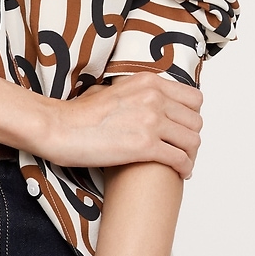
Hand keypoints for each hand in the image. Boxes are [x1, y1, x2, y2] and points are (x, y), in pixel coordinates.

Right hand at [33, 70, 201, 175]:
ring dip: (191, 155)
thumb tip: (144, 102)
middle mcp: (154, 98)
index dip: (192, 116)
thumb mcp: (113, 90)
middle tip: (183, 150)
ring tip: (183, 164)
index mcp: (148, 82)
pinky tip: (179, 173)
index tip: (184, 129)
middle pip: (195, 121)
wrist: (59, 128)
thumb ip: (135, 93)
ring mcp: (151, 121)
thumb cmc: (78, 115)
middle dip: (191, 138)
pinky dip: (184, 168)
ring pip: (192, 141)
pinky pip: (180, 158)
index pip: (194, 98)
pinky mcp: (145, 146)